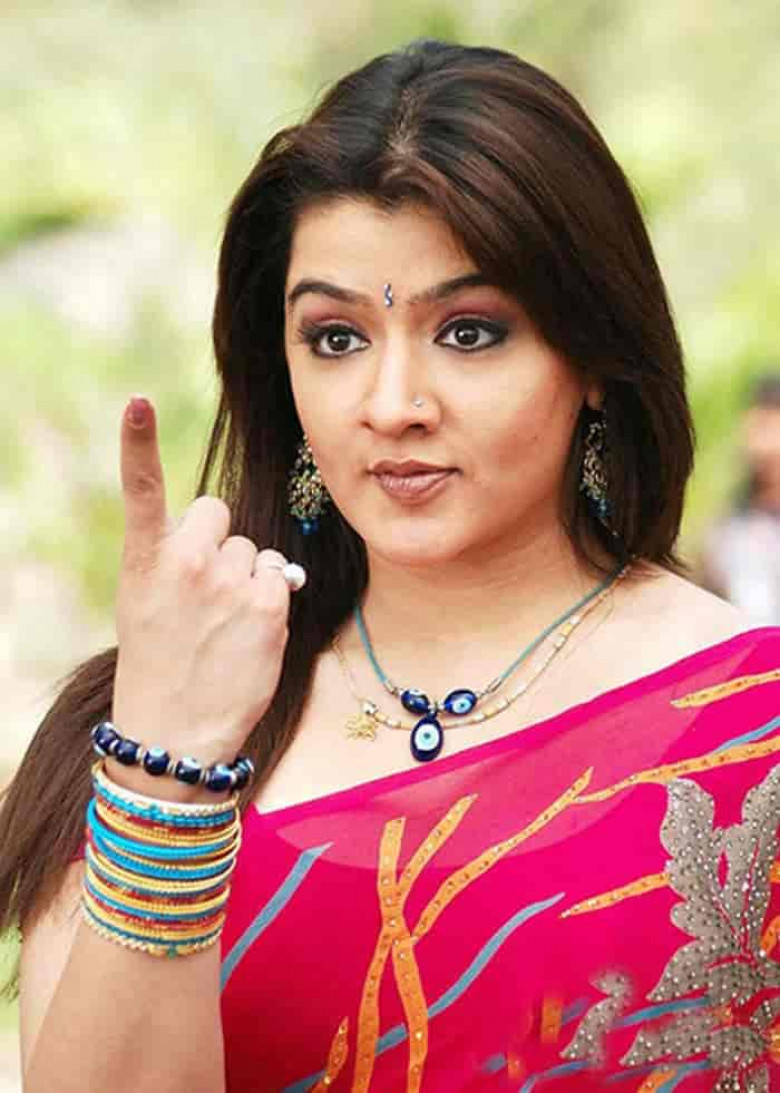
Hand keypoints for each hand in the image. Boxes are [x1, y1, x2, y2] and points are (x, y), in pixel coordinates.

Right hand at [111, 396, 292, 770]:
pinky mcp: (268, 605)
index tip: (137, 403)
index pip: (143, 490)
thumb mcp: (144, 602)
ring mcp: (229, 582)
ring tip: (222, 622)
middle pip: (218, 513)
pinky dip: (269, 599)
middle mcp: (186, 561)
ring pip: (254, 549)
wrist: (174, 730)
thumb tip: (235, 542)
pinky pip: (278, 577)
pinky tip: (247, 633)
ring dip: (246, 575)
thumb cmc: (159, 662)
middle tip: (202, 591)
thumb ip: (175, 559)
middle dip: (217, 542)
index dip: (139, 443)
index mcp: (146, 559)